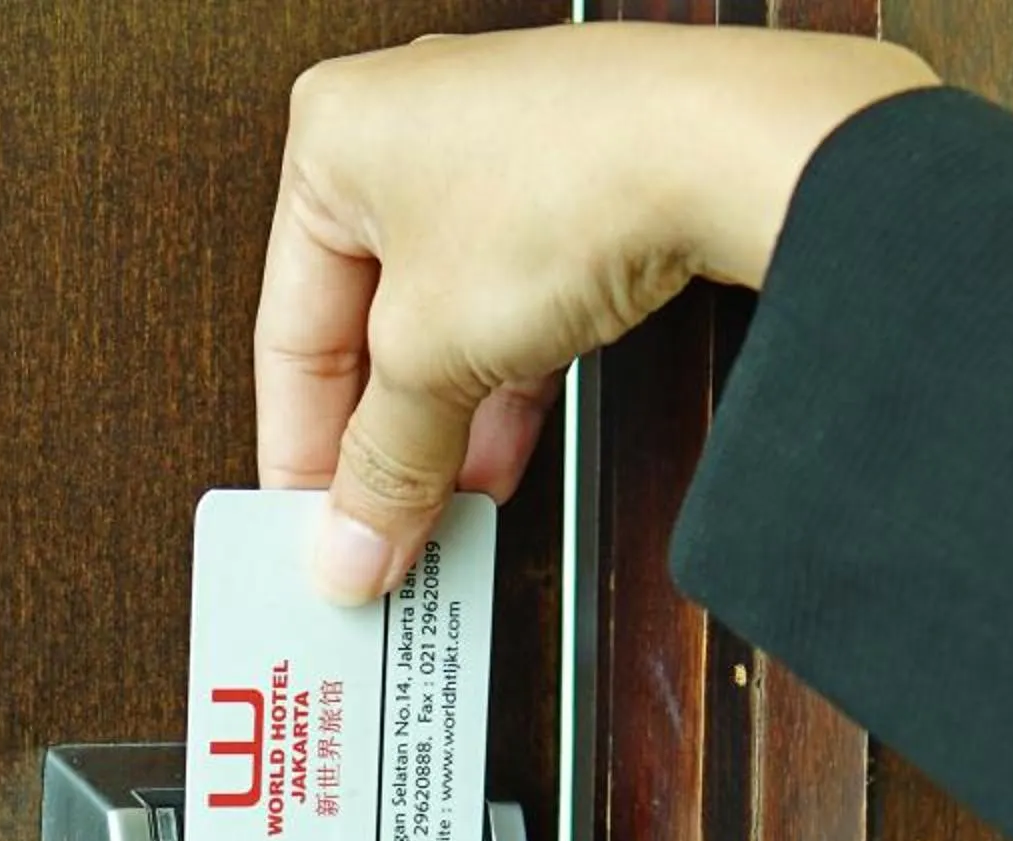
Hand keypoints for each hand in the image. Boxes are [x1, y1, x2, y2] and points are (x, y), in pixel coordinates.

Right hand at [259, 22, 935, 600]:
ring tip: (444, 514)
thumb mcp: (434, 355)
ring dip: (446, 427)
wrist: (724, 146)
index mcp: (332, 138)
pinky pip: (516, 301)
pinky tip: (503, 457)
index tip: (318, 533)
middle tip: (380, 535)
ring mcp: (501, 152)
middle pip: (370, 329)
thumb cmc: (565, 184)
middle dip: (383, 443)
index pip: (288, 329)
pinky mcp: (580, 184)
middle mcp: (409, 129)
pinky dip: (504, 382)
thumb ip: (385, 461)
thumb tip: (352, 540)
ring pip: (447, 321)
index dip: (300, 450)